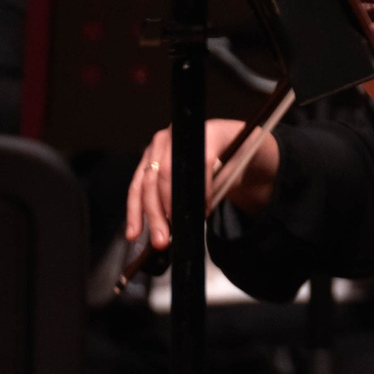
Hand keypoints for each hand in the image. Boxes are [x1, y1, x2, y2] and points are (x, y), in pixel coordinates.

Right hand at [125, 117, 281, 247]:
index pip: (194, 163)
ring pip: (145, 183)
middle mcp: (175, 136)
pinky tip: (134, 231)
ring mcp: (158, 147)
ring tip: (156, 240)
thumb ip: (220, 182)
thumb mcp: (238, 167)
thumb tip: (198, 210)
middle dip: (162, 210)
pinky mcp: (148, 160)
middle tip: (167, 238)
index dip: (198, 190)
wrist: (233, 147)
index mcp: (204, 132)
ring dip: (147, 215)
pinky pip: (137, 187)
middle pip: (162, 175)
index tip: (202, 213)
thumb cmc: (237, 157)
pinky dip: (135, 211)